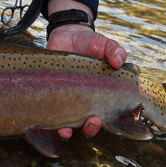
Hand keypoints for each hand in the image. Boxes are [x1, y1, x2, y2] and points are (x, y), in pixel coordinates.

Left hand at [46, 0, 126, 138]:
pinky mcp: (50, 97)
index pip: (110, 115)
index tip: (112, 120)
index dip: (113, 123)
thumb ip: (114, 51)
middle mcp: (85, 102)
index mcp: (102, 95)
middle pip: (89, 125)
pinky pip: (48, 114)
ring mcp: (67, 101)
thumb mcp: (105, 45)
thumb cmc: (91, 44)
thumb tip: (118, 61)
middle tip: (93, 120)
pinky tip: (47, 123)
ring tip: (67, 130)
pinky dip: (47, 122)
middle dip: (91, 128)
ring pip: (68, 125)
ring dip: (68, 131)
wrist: (67, 35)